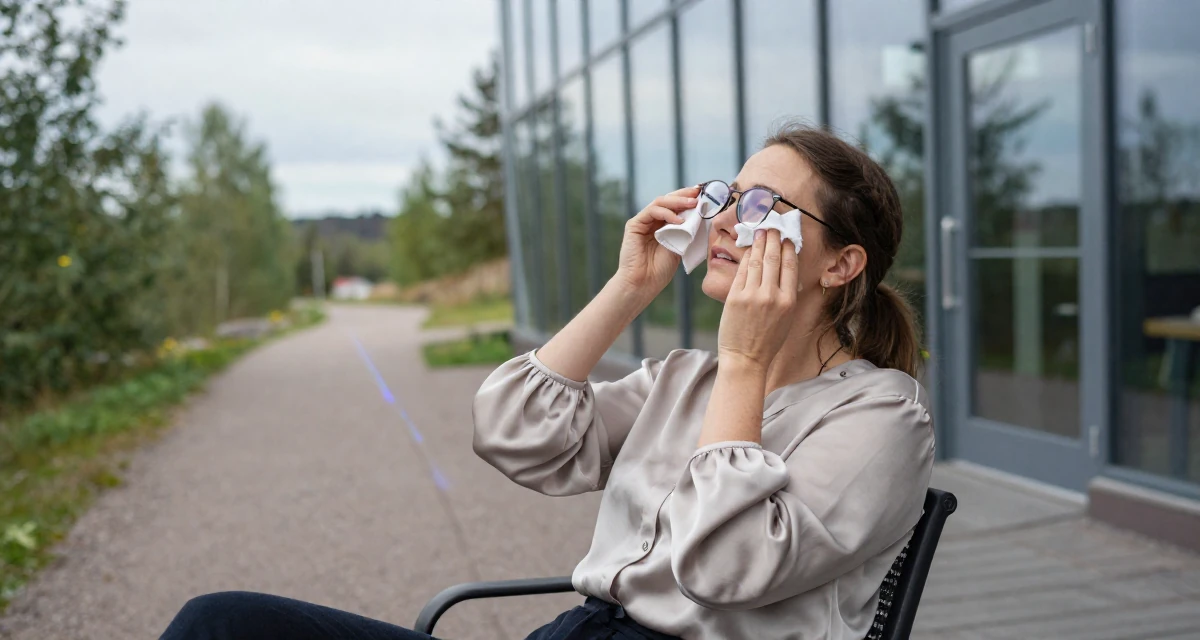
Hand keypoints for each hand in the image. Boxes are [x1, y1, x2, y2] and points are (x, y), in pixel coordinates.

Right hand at [613, 186, 698, 297]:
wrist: (642, 284)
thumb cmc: (660, 270)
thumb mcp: (680, 247)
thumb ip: (687, 231)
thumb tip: (701, 214)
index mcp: (664, 226)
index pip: (677, 206)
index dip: (689, 199)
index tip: (705, 195)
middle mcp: (652, 221)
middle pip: (669, 200)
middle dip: (685, 195)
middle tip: (699, 193)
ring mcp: (643, 222)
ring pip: (660, 202)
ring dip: (678, 201)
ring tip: (693, 204)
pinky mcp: (634, 225)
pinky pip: (652, 211)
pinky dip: (666, 213)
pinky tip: (679, 220)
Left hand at [718, 228, 798, 368]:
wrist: (746, 359)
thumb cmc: (767, 341)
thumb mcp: (786, 318)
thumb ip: (786, 296)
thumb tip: (786, 273)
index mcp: (788, 301)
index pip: (790, 266)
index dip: (788, 249)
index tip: (786, 239)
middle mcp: (772, 295)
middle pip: (773, 258)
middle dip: (773, 239)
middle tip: (772, 228)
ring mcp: (752, 295)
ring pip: (756, 261)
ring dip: (759, 244)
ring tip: (760, 233)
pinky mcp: (734, 297)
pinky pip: (741, 272)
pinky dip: (745, 258)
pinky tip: (748, 250)